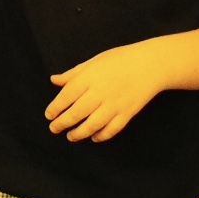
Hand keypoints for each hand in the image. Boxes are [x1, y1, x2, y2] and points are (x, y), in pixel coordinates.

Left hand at [44, 42, 164, 141]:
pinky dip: (101, 136)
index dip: (55, 107)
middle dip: (62, 123)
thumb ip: (73, 74)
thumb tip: (54, 80)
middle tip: (54, 129)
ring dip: (79, 133)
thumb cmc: (119, 60)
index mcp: (89, 77)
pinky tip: (93, 137)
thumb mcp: (93, 61)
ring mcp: (115, 104)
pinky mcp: (127, 113)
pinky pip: (112, 129)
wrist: (149, 65)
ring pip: (93, 125)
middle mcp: (100, 93)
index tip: (48, 115)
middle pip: (77, 112)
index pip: (67, 96)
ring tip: (70, 136)